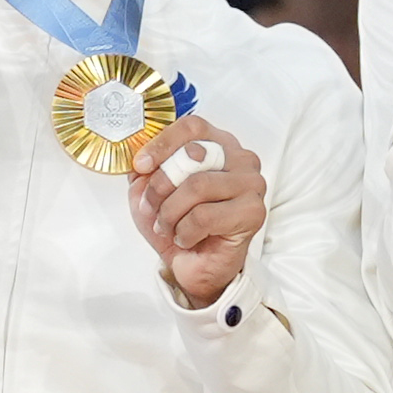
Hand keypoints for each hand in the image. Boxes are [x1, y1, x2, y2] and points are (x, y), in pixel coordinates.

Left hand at [128, 121, 272, 307]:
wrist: (195, 265)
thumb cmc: (179, 223)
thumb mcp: (151, 191)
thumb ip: (146, 170)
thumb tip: (139, 161)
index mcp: (219, 145)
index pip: (192, 127)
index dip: (162, 144)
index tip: (141, 165)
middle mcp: (240, 160)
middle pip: (192, 155)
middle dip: (160, 185)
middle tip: (150, 206)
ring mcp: (251, 184)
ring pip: (197, 186)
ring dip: (170, 212)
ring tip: (167, 227)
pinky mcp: (253, 212)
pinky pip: (205, 216)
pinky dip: (185, 232)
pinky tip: (187, 238)